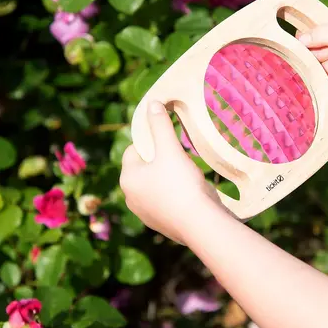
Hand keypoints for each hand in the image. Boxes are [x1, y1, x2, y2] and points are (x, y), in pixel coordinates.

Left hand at [120, 101, 220, 244]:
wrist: (199, 224)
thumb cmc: (181, 184)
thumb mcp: (170, 150)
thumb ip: (160, 125)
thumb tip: (152, 103)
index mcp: (128, 177)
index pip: (134, 150)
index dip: (151, 142)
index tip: (169, 142)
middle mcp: (130, 197)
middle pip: (144, 169)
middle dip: (161, 162)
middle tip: (181, 159)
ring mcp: (144, 213)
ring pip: (154, 186)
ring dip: (167, 179)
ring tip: (187, 177)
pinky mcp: (159, 225)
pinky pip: (164, 203)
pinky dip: (174, 196)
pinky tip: (189, 195)